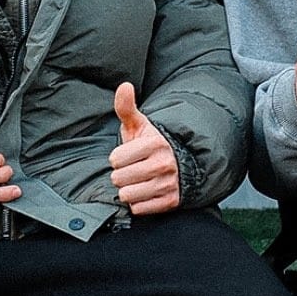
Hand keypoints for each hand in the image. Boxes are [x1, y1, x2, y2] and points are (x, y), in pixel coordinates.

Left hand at [109, 83, 180, 214]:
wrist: (181, 163)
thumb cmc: (152, 144)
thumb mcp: (140, 124)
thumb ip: (126, 107)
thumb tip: (124, 86)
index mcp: (154, 143)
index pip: (115, 159)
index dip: (118, 158)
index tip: (129, 156)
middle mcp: (163, 163)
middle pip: (119, 179)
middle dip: (122, 175)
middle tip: (133, 169)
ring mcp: (168, 184)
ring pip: (127, 195)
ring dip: (129, 190)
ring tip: (138, 181)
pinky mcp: (171, 201)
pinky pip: (139, 209)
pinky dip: (139, 203)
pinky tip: (146, 192)